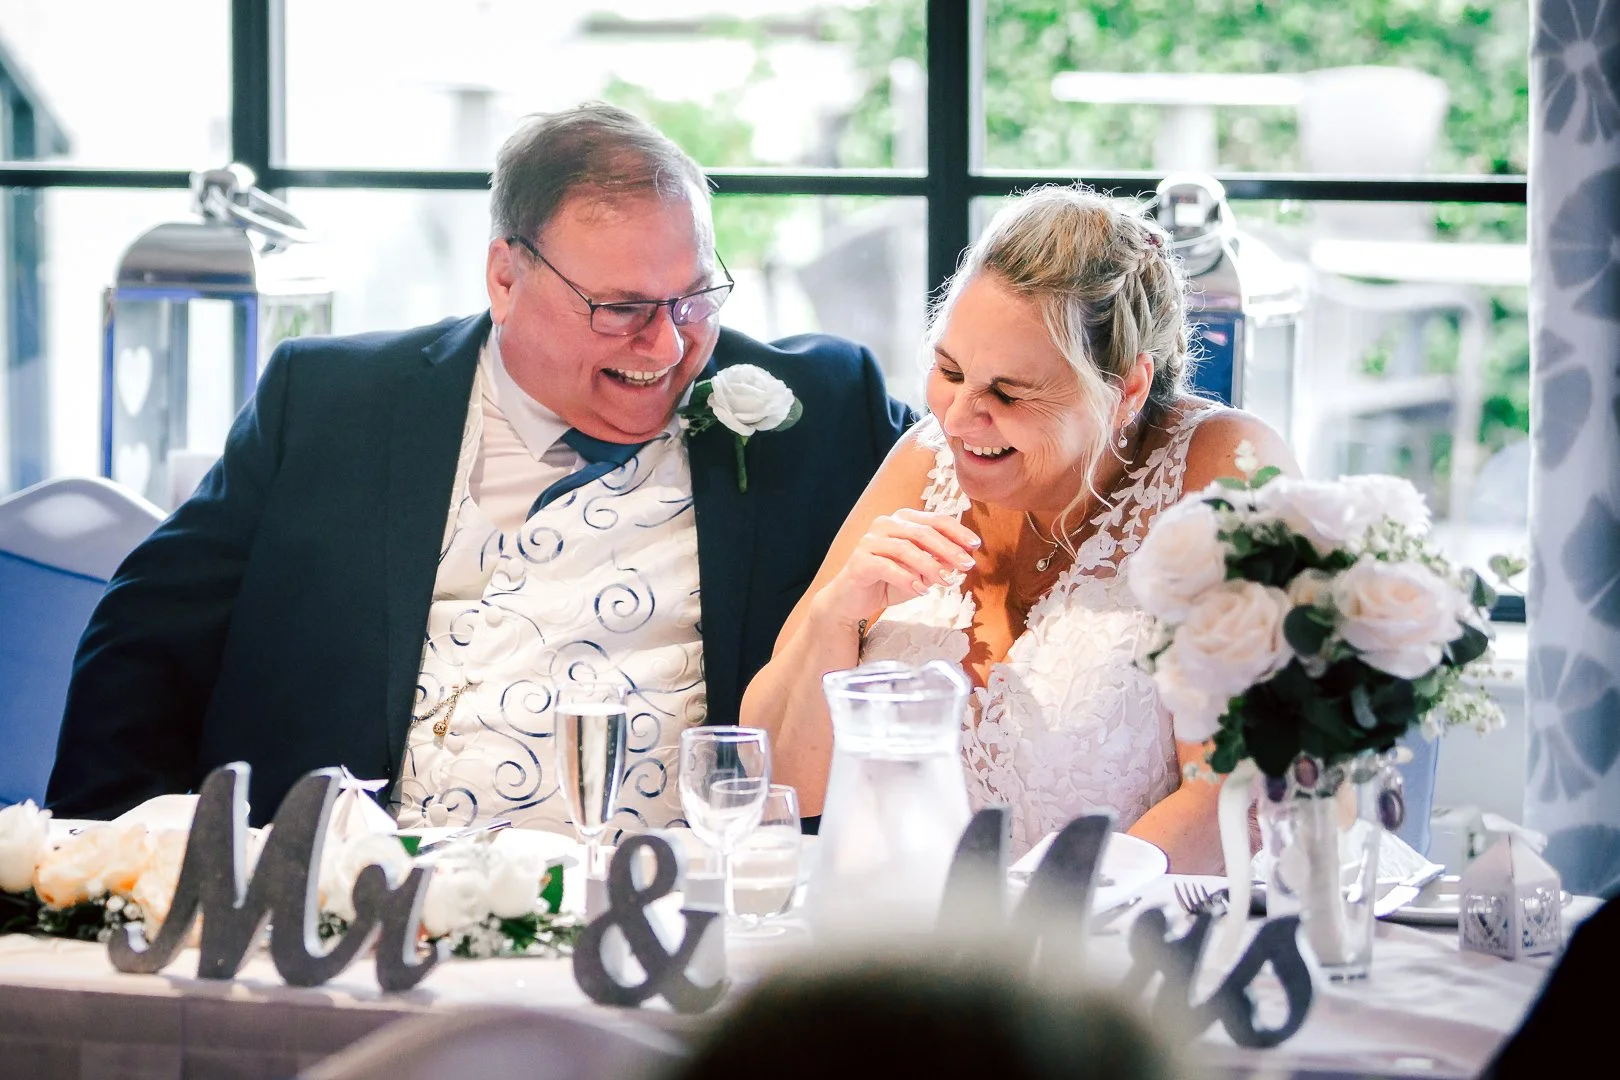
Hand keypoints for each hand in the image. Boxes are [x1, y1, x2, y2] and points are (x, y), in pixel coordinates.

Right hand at [817, 508, 979, 627]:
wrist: (852, 600)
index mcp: (903, 521)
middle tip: (967, 565)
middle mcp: (885, 525)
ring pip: (905, 548)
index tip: (975, 546)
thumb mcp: (920, 573)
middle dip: (948, 549)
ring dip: (930, 565)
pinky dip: (906, 578)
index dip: (957, 532)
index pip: (934, 520)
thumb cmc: (888, 582)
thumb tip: (961, 560)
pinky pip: (886, 566)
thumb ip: (938, 564)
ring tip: (946, 581)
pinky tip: (921, 590)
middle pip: (922, 532)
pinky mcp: (859, 560)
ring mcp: (870, 541)